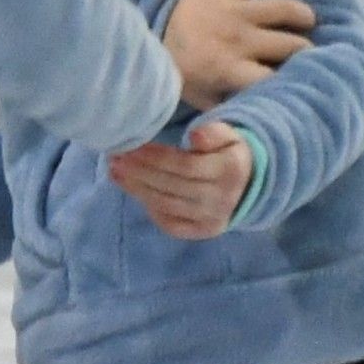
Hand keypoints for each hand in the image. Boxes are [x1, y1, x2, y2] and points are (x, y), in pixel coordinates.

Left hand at [109, 119, 251, 240]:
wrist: (249, 184)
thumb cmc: (229, 153)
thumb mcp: (229, 134)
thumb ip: (213, 132)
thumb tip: (195, 136)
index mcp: (229, 170)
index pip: (184, 165)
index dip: (154, 158)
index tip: (130, 148)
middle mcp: (221, 198)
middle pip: (171, 186)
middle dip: (139, 173)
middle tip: (114, 160)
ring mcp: (212, 219)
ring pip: (166, 205)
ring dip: (137, 190)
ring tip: (116, 174)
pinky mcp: (203, 231)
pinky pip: (171, 225)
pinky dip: (151, 210)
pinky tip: (136, 193)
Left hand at [163, 0, 313, 101]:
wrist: (147, 29)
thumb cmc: (178, 68)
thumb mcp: (200, 97)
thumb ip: (230, 104)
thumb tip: (259, 111)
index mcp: (229, 69)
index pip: (275, 78)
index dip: (293, 80)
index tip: (301, 79)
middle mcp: (237, 39)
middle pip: (289, 45)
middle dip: (304, 49)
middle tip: (306, 50)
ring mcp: (233, 9)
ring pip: (283, 8)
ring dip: (301, 14)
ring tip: (307, 19)